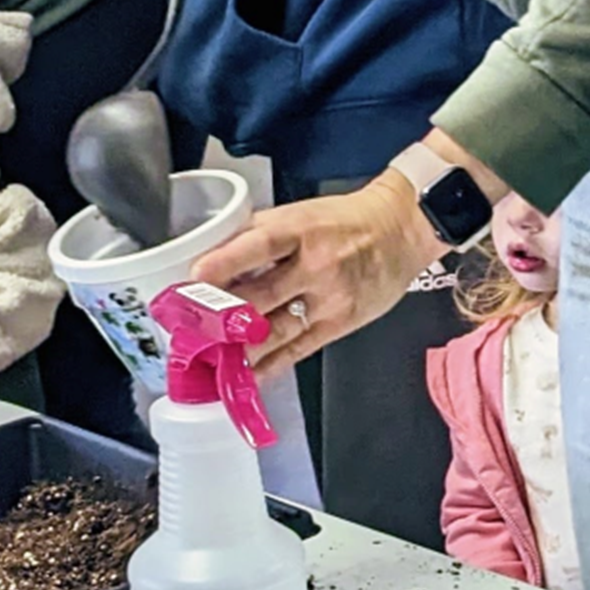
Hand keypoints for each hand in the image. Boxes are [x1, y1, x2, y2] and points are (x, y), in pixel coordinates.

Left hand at [189, 171, 434, 376]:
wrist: (402, 231)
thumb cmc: (344, 220)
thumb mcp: (301, 213)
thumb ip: (258, 234)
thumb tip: (210, 259)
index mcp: (301, 230)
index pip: (258, 247)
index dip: (225, 263)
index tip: (194, 278)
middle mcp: (315, 266)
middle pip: (261, 296)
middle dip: (221, 316)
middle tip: (187, 328)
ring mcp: (328, 299)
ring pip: (276, 330)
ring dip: (239, 349)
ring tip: (206, 360)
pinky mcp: (338, 324)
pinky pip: (297, 350)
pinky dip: (269, 366)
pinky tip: (245, 376)